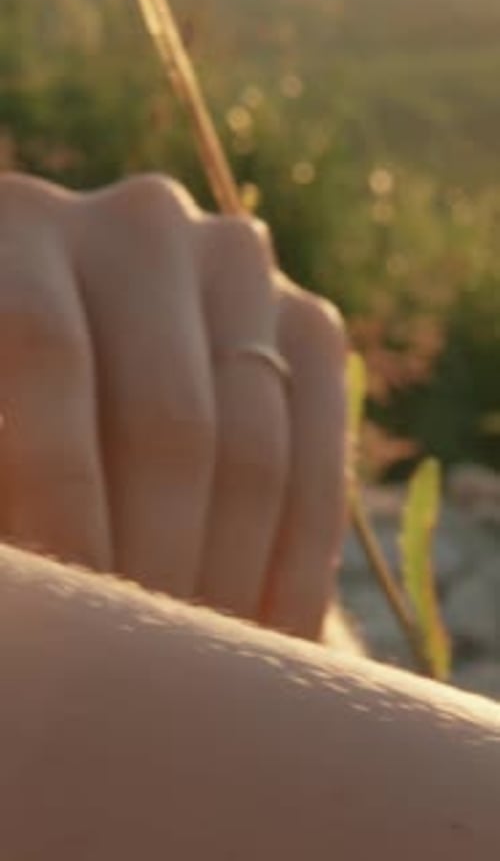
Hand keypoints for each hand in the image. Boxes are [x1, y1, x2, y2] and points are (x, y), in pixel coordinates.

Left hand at [0, 172, 345, 638]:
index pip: (44, 352)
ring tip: (200, 669)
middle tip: (144, 677)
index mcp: (20, 223)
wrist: (93, 366)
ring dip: (228, 584)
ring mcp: (242, 264)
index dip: (57, 501)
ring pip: (255, 448)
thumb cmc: (9, 413)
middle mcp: (142, 222)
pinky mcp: (312, 319)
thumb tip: (41, 589)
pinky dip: (299, 562)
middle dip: (154, 570)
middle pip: (167, 419)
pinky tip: (270, 632)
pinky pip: (323, 455)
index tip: (74, 629)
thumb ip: (12, 481)